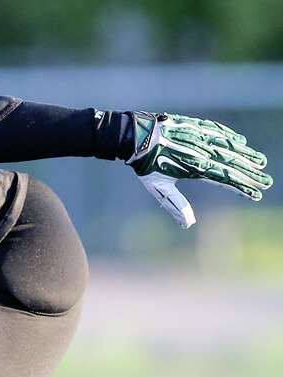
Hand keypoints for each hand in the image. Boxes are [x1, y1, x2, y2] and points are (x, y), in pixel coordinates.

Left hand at [127, 112, 272, 227]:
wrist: (135, 138)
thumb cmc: (146, 166)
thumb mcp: (159, 189)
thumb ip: (176, 205)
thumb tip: (188, 224)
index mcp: (195, 168)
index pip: (225, 179)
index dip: (242, 187)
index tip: (256, 193)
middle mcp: (202, 152)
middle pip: (232, 164)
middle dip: (251, 174)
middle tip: (267, 181)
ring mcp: (200, 138)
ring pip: (229, 147)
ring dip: (246, 155)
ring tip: (261, 162)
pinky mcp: (195, 126)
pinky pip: (218, 131)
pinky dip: (230, 136)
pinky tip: (240, 141)